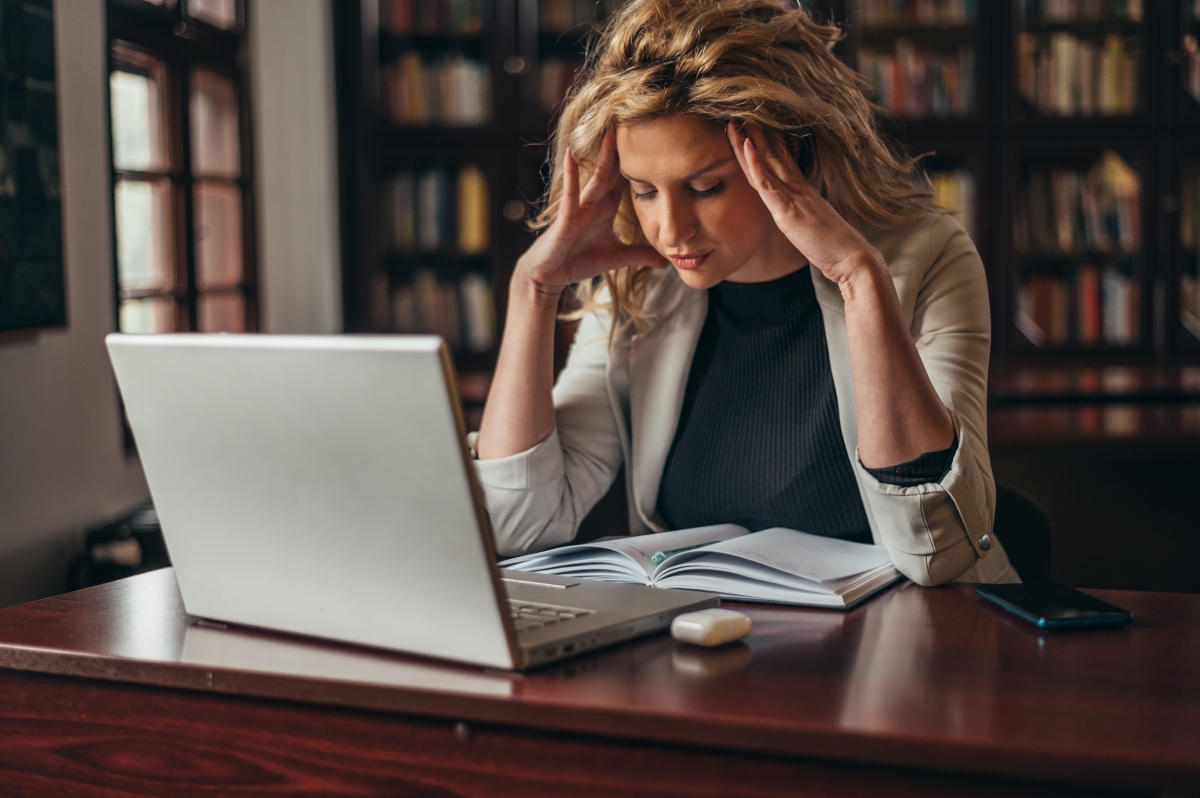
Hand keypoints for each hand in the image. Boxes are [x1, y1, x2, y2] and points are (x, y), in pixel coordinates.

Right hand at [516, 129, 667, 296]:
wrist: (551, 276)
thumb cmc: (578, 261)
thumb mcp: (616, 257)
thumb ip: (640, 255)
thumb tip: (666, 262)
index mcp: (606, 208)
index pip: (626, 181)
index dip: (639, 162)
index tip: (656, 143)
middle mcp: (594, 202)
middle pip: (613, 171)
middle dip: (624, 150)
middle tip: (638, 123)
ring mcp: (580, 207)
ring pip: (595, 177)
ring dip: (603, 155)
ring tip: (610, 130)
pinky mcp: (565, 217)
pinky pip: (571, 193)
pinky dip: (571, 173)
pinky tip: (572, 153)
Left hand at [726, 123, 883, 287]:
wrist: (852, 258)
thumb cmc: (835, 246)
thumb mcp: (814, 224)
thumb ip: (803, 213)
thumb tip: (795, 211)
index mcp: (804, 191)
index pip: (781, 160)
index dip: (766, 143)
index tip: (752, 125)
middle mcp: (798, 188)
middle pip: (772, 155)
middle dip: (754, 134)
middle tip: (738, 111)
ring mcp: (793, 197)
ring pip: (765, 164)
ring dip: (748, 142)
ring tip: (734, 121)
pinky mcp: (787, 211)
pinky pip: (768, 184)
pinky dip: (756, 164)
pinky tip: (746, 146)